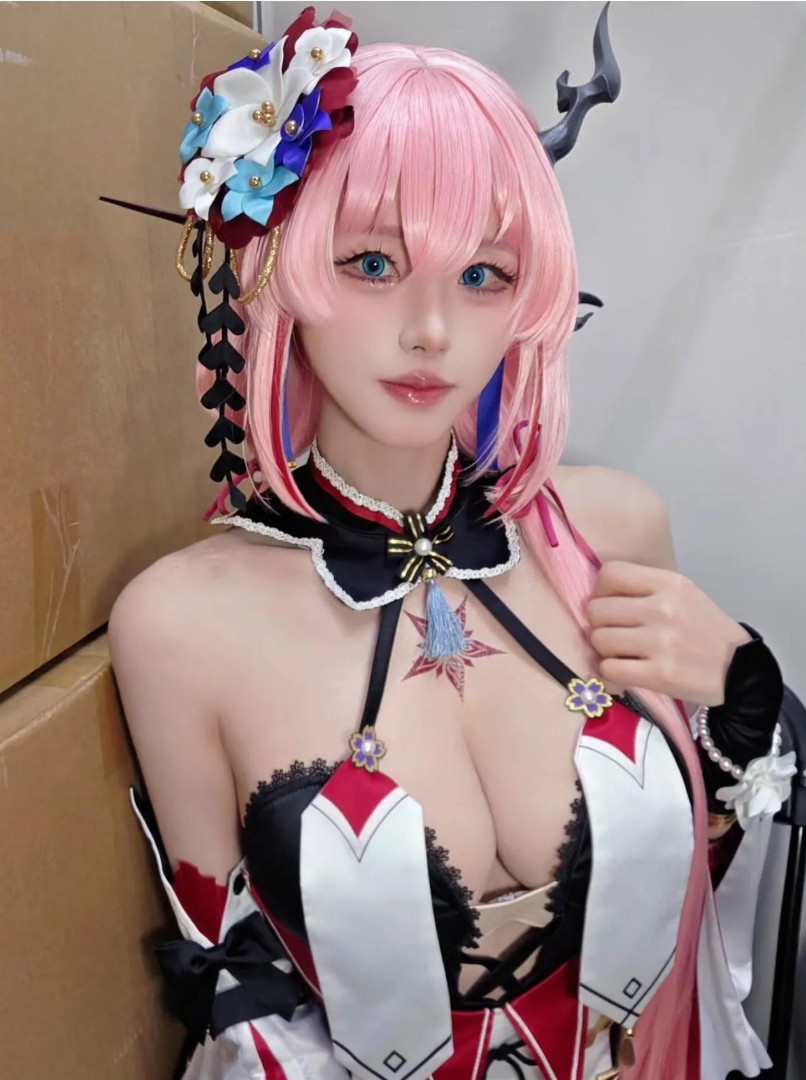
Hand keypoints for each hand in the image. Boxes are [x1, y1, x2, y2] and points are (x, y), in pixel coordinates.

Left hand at [586, 561, 751, 705]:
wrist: (740, 671)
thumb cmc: (705, 631)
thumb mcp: (683, 595)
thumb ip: (644, 590)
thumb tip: (598, 596)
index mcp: (670, 583)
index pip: (610, 573)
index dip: (600, 591)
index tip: (609, 604)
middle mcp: (663, 609)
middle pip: (597, 610)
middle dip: (600, 624)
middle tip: (615, 634)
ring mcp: (661, 642)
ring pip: (599, 640)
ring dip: (604, 650)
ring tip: (622, 653)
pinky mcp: (659, 674)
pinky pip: (609, 669)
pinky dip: (611, 672)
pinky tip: (626, 670)